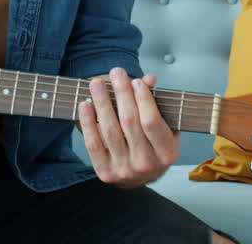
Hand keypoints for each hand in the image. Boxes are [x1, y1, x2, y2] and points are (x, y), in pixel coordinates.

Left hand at [77, 67, 179, 187]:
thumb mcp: (164, 127)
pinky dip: (88, 122)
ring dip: (102, 103)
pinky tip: (85, 104)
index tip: (135, 81)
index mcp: (166, 153)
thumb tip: (148, 79)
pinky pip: (94, 144)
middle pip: (130, 122)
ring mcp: (125, 170)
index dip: (143, 99)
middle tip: (116, 73)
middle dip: (122, 93)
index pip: (151, 122)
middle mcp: (146, 164)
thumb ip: (157, 103)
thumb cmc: (153, 147)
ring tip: (97, 84)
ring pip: (110, 130)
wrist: (140, 177)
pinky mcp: (106, 172)